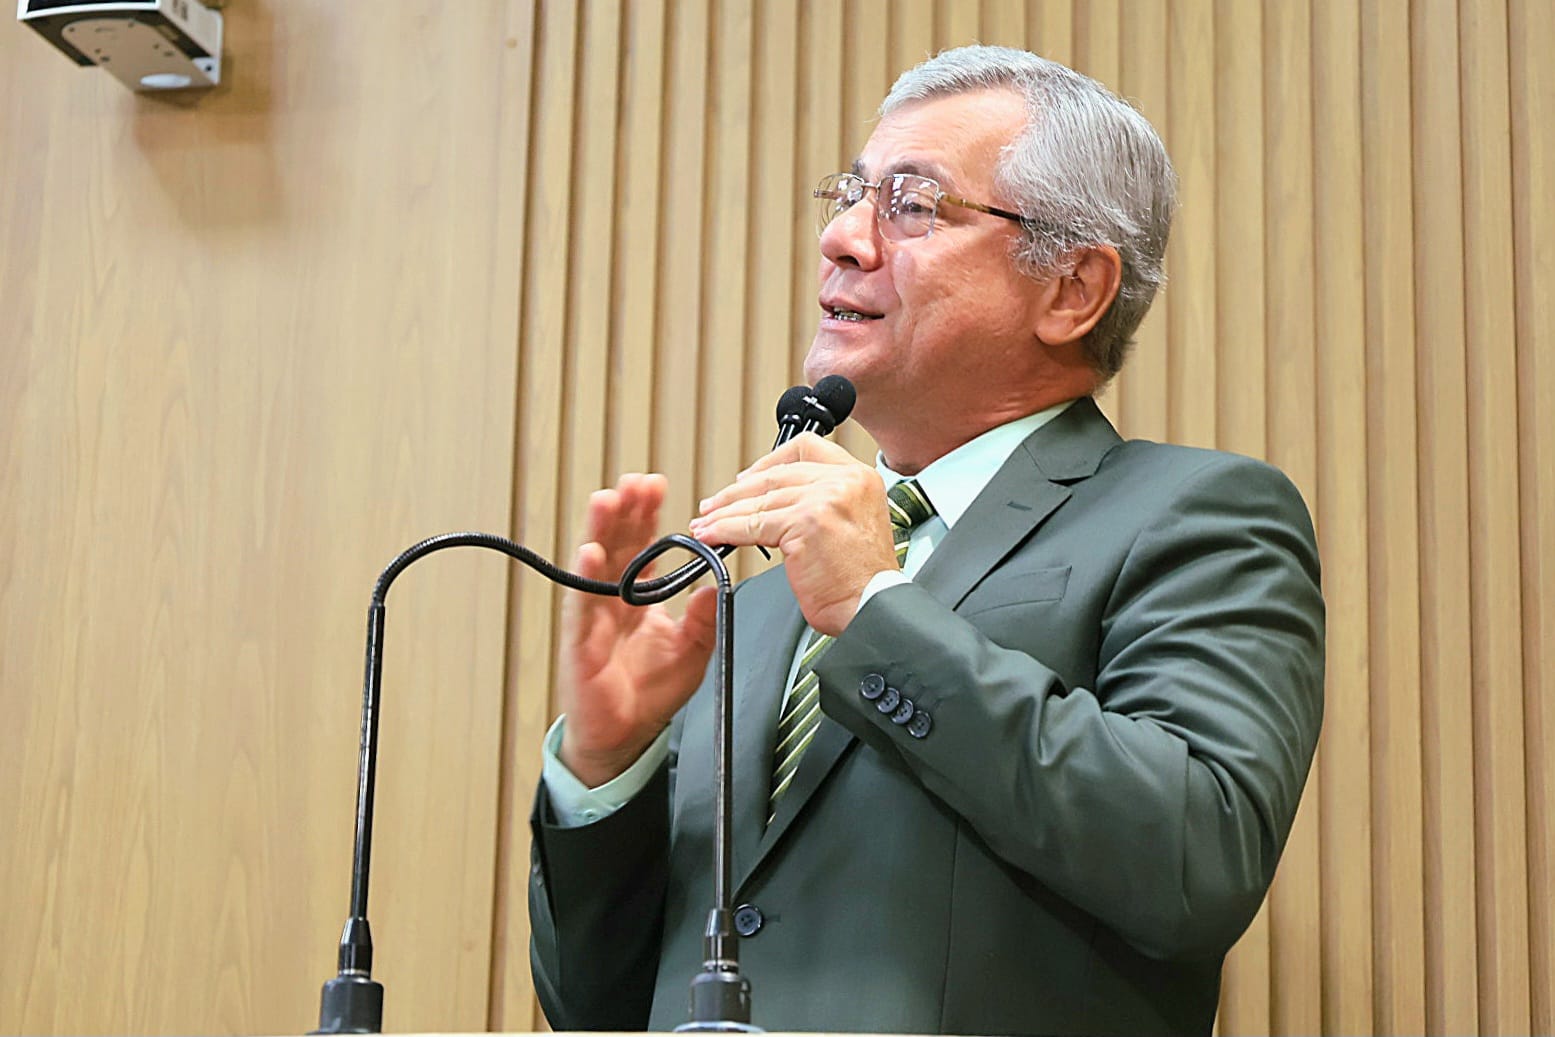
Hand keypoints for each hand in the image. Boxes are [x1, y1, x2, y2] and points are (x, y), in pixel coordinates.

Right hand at [558, 473, 718, 786]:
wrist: (624, 736)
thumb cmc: (650, 693)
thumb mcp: (693, 650)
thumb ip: (704, 616)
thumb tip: (718, 583)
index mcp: (638, 598)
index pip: (641, 545)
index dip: (647, 515)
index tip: (655, 486)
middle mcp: (613, 601)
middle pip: (616, 544)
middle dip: (625, 510)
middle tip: (635, 481)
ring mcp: (594, 617)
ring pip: (595, 565)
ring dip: (600, 530)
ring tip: (608, 499)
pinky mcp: (580, 641)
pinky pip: (582, 604)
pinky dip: (585, 577)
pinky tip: (590, 552)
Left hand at [689, 434, 896, 634]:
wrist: (873, 606)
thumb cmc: (862, 579)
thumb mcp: (854, 522)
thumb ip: (823, 501)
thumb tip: (776, 500)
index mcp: (858, 477)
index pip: (806, 448)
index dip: (769, 460)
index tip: (748, 477)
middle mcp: (844, 481)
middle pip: (776, 474)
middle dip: (737, 492)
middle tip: (715, 505)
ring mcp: (825, 499)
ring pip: (760, 500)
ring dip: (725, 513)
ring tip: (706, 523)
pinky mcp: (805, 522)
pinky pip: (754, 524)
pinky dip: (726, 530)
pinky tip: (714, 535)